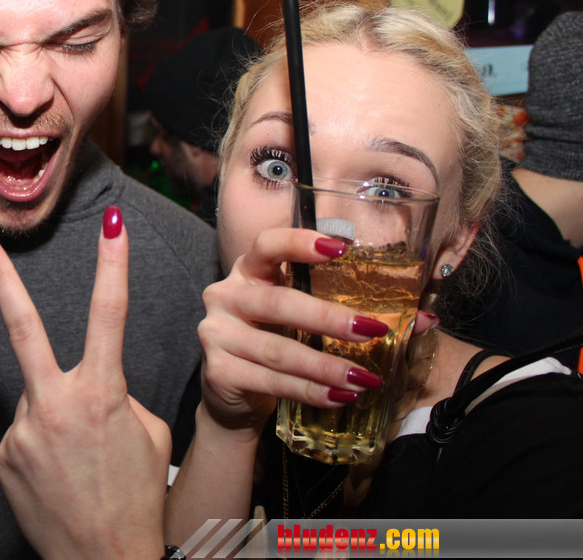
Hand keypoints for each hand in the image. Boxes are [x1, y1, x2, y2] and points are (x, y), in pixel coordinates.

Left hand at [0, 208, 167, 559]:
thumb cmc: (137, 497)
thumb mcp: (148, 434)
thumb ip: (115, 393)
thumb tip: (88, 382)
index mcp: (101, 393)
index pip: (109, 313)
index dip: (112, 262)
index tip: (110, 222)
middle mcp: (54, 405)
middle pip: (22, 327)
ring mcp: (22, 431)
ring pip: (36, 398)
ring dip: (56, 415)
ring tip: (77, 463)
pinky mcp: (1, 456)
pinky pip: (23, 432)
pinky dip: (42, 445)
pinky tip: (57, 476)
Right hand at [197, 228, 392, 432]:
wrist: (234, 396)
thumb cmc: (277, 344)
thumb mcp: (305, 321)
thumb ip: (351, 312)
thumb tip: (424, 319)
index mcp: (248, 271)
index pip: (267, 245)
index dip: (299, 243)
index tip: (340, 249)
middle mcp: (225, 295)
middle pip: (278, 302)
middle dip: (328, 318)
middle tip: (373, 331)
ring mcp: (216, 333)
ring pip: (277, 349)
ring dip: (325, 365)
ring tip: (364, 378)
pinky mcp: (217, 370)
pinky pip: (270, 381)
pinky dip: (309, 391)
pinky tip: (337, 397)